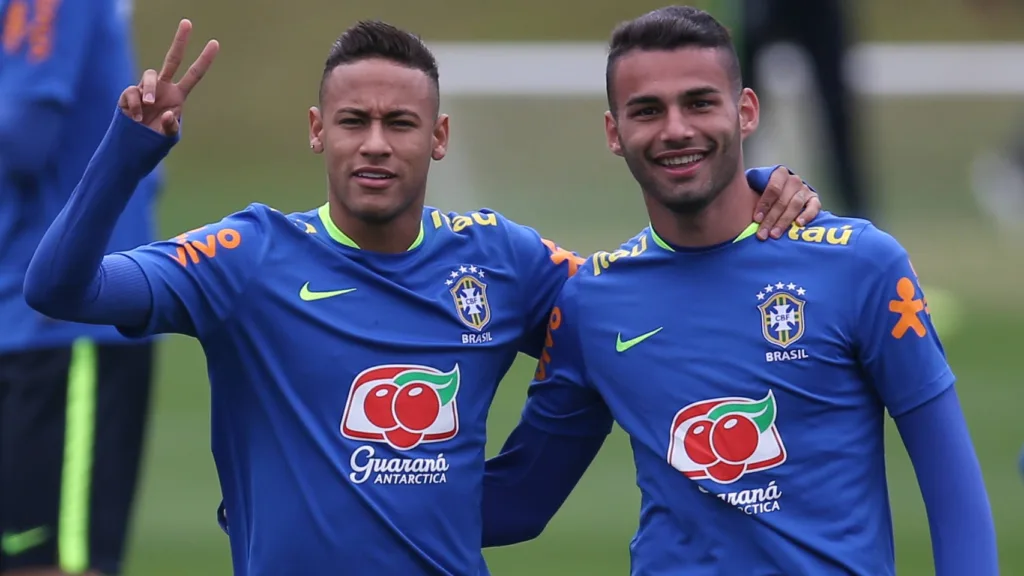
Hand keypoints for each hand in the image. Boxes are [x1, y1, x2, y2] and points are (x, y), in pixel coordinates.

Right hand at [118, 19, 218, 135]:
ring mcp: (146, 88)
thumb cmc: (156, 137)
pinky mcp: (129, 94)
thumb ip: (171, 126)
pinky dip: (135, 104)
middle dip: (180, 41)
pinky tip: (136, 117)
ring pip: (150, 74)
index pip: (193, 74)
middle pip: (172, 59)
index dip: (204, 60)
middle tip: (188, 22)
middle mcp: (164, 87)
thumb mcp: (168, 135)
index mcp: (178, 95)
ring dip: (149, 89)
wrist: (135, 144)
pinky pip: (132, 91)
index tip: (215, 43)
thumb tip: (168, 113)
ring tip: (148, 104)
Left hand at [754, 167, 820, 239]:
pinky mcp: (814, 199)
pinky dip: (808, 215)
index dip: (764, 204)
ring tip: (775, 234)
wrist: (780, 192)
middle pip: (782, 200)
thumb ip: (748, 191)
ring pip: (795, 205)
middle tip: (762, 234)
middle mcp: (793, 180)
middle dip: (771, 219)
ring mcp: (804, 189)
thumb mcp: (755, 187)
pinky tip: (799, 224)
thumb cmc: (763, 193)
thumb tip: (735, 199)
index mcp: (779, 173)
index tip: (756, 219)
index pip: (773, 188)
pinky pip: (814, 207)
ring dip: (784, 221)